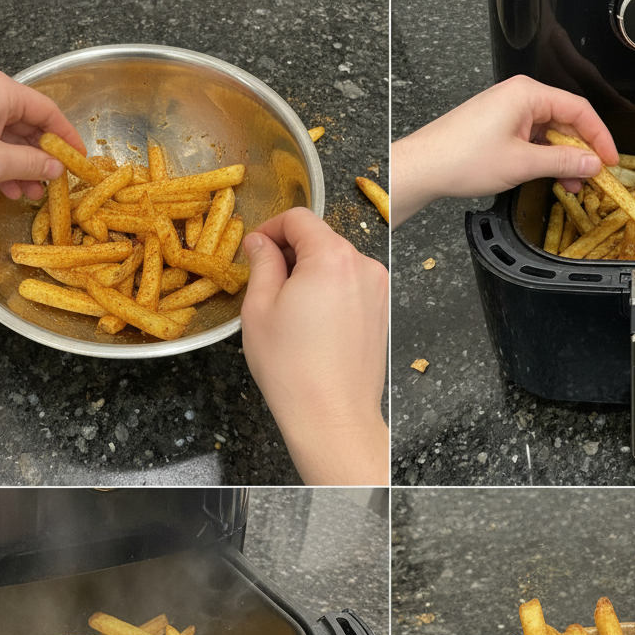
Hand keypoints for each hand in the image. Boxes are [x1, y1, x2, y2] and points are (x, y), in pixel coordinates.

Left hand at [0, 69, 83, 199]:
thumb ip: (33, 164)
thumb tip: (57, 168)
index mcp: (1, 92)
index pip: (49, 111)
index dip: (68, 137)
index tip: (80, 160)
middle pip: (30, 123)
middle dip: (44, 156)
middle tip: (56, 181)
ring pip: (11, 136)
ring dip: (24, 164)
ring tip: (32, 193)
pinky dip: (4, 163)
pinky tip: (9, 187)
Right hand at [240, 208, 388, 484]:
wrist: (332, 416)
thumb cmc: (291, 368)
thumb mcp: (260, 309)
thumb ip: (262, 263)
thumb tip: (260, 242)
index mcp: (332, 257)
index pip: (299, 218)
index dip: (271, 228)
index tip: (254, 250)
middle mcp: (363, 266)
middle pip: (320, 239)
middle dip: (290, 252)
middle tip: (264, 283)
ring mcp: (377, 290)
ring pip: (336, 263)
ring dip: (310, 273)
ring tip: (287, 309)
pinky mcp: (381, 312)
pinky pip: (350, 286)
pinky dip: (328, 291)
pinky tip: (311, 324)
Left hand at [390, 74, 618, 226]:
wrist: (424, 168)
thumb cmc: (462, 159)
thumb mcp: (522, 164)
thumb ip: (562, 162)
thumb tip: (592, 163)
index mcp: (527, 94)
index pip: (579, 109)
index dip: (599, 136)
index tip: (610, 160)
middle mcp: (518, 96)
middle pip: (564, 121)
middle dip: (580, 151)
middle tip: (592, 176)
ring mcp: (507, 112)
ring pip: (547, 133)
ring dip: (561, 159)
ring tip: (571, 184)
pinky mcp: (497, 127)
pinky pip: (530, 139)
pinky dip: (543, 158)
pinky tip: (550, 177)